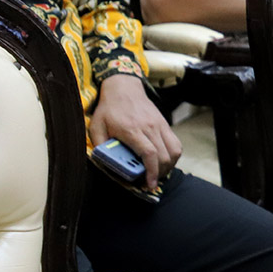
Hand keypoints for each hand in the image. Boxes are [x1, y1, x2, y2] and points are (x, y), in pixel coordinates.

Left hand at [89, 74, 182, 189]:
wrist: (124, 87)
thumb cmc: (109, 109)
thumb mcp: (96, 127)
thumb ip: (100, 145)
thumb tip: (105, 163)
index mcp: (132, 130)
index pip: (149, 153)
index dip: (152, 171)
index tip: (149, 184)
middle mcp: (149, 127)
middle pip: (164, 155)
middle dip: (160, 173)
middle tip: (151, 182)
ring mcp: (159, 124)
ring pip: (175, 149)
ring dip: (169, 165)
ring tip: (159, 172)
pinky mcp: (164, 123)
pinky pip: (176, 142)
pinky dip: (173, 155)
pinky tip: (164, 160)